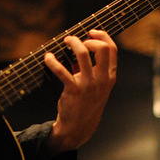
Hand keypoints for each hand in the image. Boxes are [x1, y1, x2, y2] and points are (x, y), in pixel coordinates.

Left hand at [43, 29, 116, 152]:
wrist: (79, 128)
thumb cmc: (86, 103)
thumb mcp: (96, 87)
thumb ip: (91, 69)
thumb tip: (79, 49)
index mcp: (110, 77)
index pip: (112, 50)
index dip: (102, 36)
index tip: (91, 31)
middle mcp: (102, 79)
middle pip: (102, 48)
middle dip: (88, 38)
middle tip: (76, 39)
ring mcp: (89, 85)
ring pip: (83, 54)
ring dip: (72, 43)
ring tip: (64, 41)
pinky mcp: (74, 90)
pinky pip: (62, 71)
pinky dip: (53, 61)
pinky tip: (48, 57)